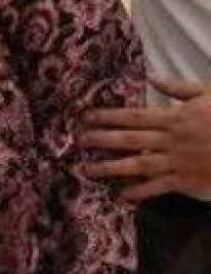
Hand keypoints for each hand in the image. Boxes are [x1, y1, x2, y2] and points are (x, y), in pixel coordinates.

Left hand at [82, 76, 210, 201]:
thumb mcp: (209, 95)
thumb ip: (180, 88)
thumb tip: (152, 77)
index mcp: (176, 118)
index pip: (134, 116)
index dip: (108, 117)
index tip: (86, 117)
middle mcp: (172, 140)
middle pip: (129, 139)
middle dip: (101, 140)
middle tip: (77, 141)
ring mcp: (178, 162)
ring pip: (138, 164)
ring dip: (111, 168)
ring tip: (87, 170)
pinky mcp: (187, 181)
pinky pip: (159, 187)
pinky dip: (140, 192)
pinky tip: (122, 196)